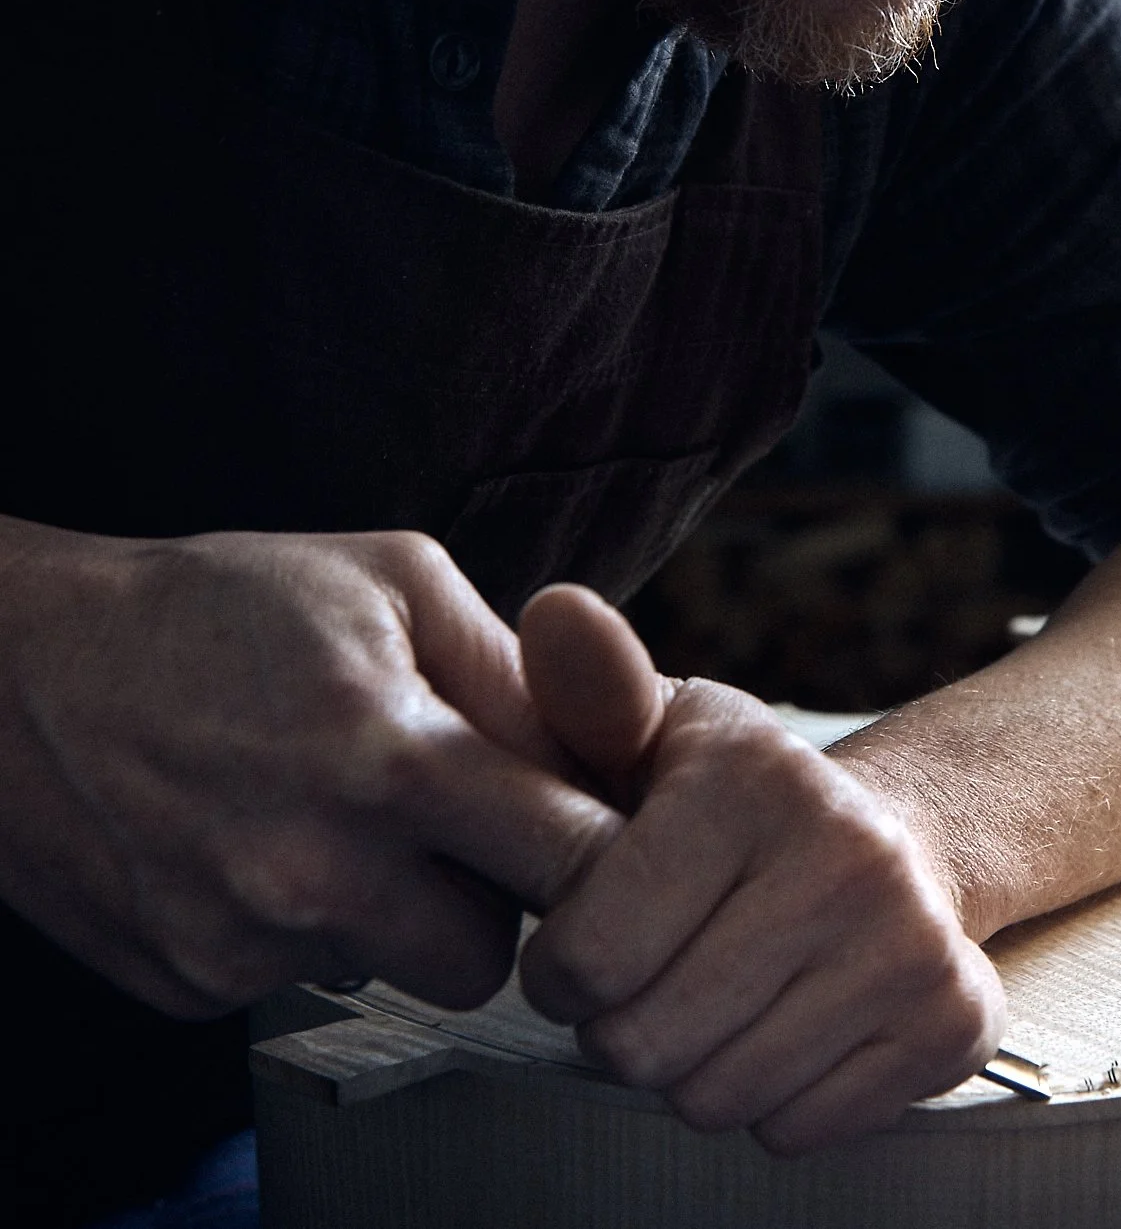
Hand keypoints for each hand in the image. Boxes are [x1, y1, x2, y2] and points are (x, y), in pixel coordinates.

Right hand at [0, 520, 619, 1018]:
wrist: (14, 671)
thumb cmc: (214, 609)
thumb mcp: (393, 581)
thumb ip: (518, 669)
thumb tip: (614, 742)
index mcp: (390, 758)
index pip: (573, 859)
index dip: (603, 847)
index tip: (602, 831)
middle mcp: (316, 870)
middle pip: (495, 950)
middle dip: (497, 895)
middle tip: (459, 825)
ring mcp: (245, 941)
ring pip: (405, 973)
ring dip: (405, 917)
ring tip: (352, 825)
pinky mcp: (191, 985)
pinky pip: (307, 981)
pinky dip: (307, 931)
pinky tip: (265, 847)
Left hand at [514, 585, 1004, 1153]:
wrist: (906, 840)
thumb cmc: (745, 804)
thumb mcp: (659, 733)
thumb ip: (589, 693)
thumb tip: (553, 611)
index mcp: (759, 781)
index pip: (587, 958)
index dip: (562, 970)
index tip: (590, 939)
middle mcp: (849, 858)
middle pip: (645, 1043)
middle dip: (624, 1026)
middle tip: (656, 976)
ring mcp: (912, 946)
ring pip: (719, 1098)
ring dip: (696, 1067)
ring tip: (720, 998)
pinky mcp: (954, 1025)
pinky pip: (798, 1130)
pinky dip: (775, 1101)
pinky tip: (788, 1025)